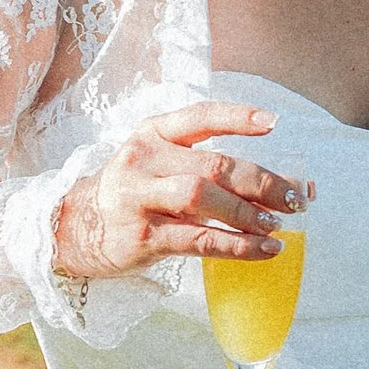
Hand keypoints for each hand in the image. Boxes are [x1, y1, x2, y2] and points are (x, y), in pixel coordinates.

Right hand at [52, 105, 312, 282]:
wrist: (74, 229)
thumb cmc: (133, 195)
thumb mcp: (158, 166)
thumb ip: (207, 168)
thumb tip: (281, 185)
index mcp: (152, 134)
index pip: (199, 117)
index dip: (237, 118)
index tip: (274, 123)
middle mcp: (144, 159)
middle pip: (212, 165)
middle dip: (260, 182)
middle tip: (294, 199)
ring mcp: (139, 198)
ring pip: (202, 198)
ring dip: (247, 213)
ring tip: (276, 226)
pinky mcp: (141, 236)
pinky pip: (197, 239)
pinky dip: (236, 245)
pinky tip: (262, 250)